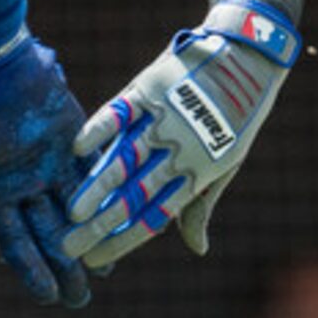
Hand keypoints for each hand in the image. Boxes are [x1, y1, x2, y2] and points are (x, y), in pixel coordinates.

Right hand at [0, 18, 90, 307]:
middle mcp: (24, 185)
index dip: (31, 271)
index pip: (14, 242)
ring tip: (106, 272)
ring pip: (75, 210)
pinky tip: (126, 221)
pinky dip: (109, 198)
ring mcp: (50, 163)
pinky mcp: (74, 140)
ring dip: (91, 239)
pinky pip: (95, 174)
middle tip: (81, 298)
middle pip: (48, 234)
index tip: (49, 297)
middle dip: (64, 266)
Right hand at [61, 0, 300, 270]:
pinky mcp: (151, 88)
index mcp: (198, 172)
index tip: (95, 260)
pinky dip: (98, 128)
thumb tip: (198, 250)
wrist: (248, 58)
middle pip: (133, 195)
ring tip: (71, 211)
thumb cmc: (239, 115)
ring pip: (123, 159)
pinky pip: (119, 112)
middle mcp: (177, 150)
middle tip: (69, 247)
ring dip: (96, 186)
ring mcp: (162, 119)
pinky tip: (77, 148)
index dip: (123, 239)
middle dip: (100, 225)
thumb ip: (202, 204)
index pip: (154, 216)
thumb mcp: (228, 162)